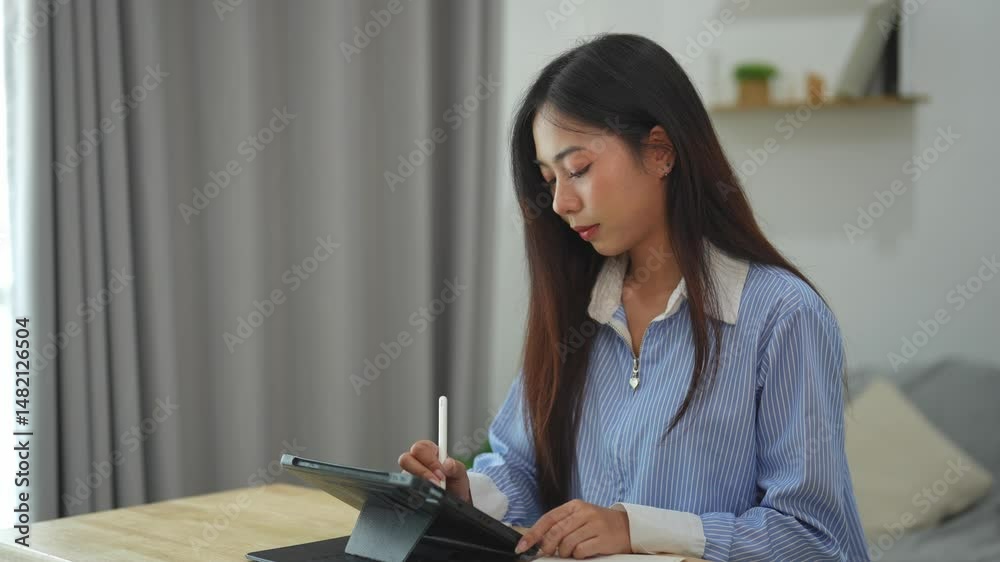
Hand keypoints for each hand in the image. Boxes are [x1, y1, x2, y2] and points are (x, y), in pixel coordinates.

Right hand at [397, 439, 470, 502]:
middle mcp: (416, 461)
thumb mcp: (459, 473)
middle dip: (422, 471)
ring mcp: (409, 475)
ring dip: (419, 482)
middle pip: (406, 459)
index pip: (420, 448)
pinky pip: (405, 488)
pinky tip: (427, 496)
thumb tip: (448, 463)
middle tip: (437, 482)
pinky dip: (416, 493)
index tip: (441, 472)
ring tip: (435, 490)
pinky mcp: (407, 488)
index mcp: (428, 451)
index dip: (429, 460)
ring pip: (404, 474)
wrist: (455, 499)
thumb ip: (456, 467)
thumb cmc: (454, 481)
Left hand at [515, 499, 630, 557]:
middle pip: (555, 532)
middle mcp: (583, 512)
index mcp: (574, 505)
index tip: (522, 546)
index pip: (548, 519)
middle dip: (547, 546)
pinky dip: (578, 555)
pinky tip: (583, 552)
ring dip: (564, 552)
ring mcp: (594, 524)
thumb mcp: (579, 517)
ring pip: (567, 543)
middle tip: (548, 552)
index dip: (533, 534)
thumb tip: (538, 540)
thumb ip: (561, 524)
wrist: (627, 526)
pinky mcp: (603, 538)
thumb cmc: (598, 523)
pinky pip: (581, 551)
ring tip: (571, 551)